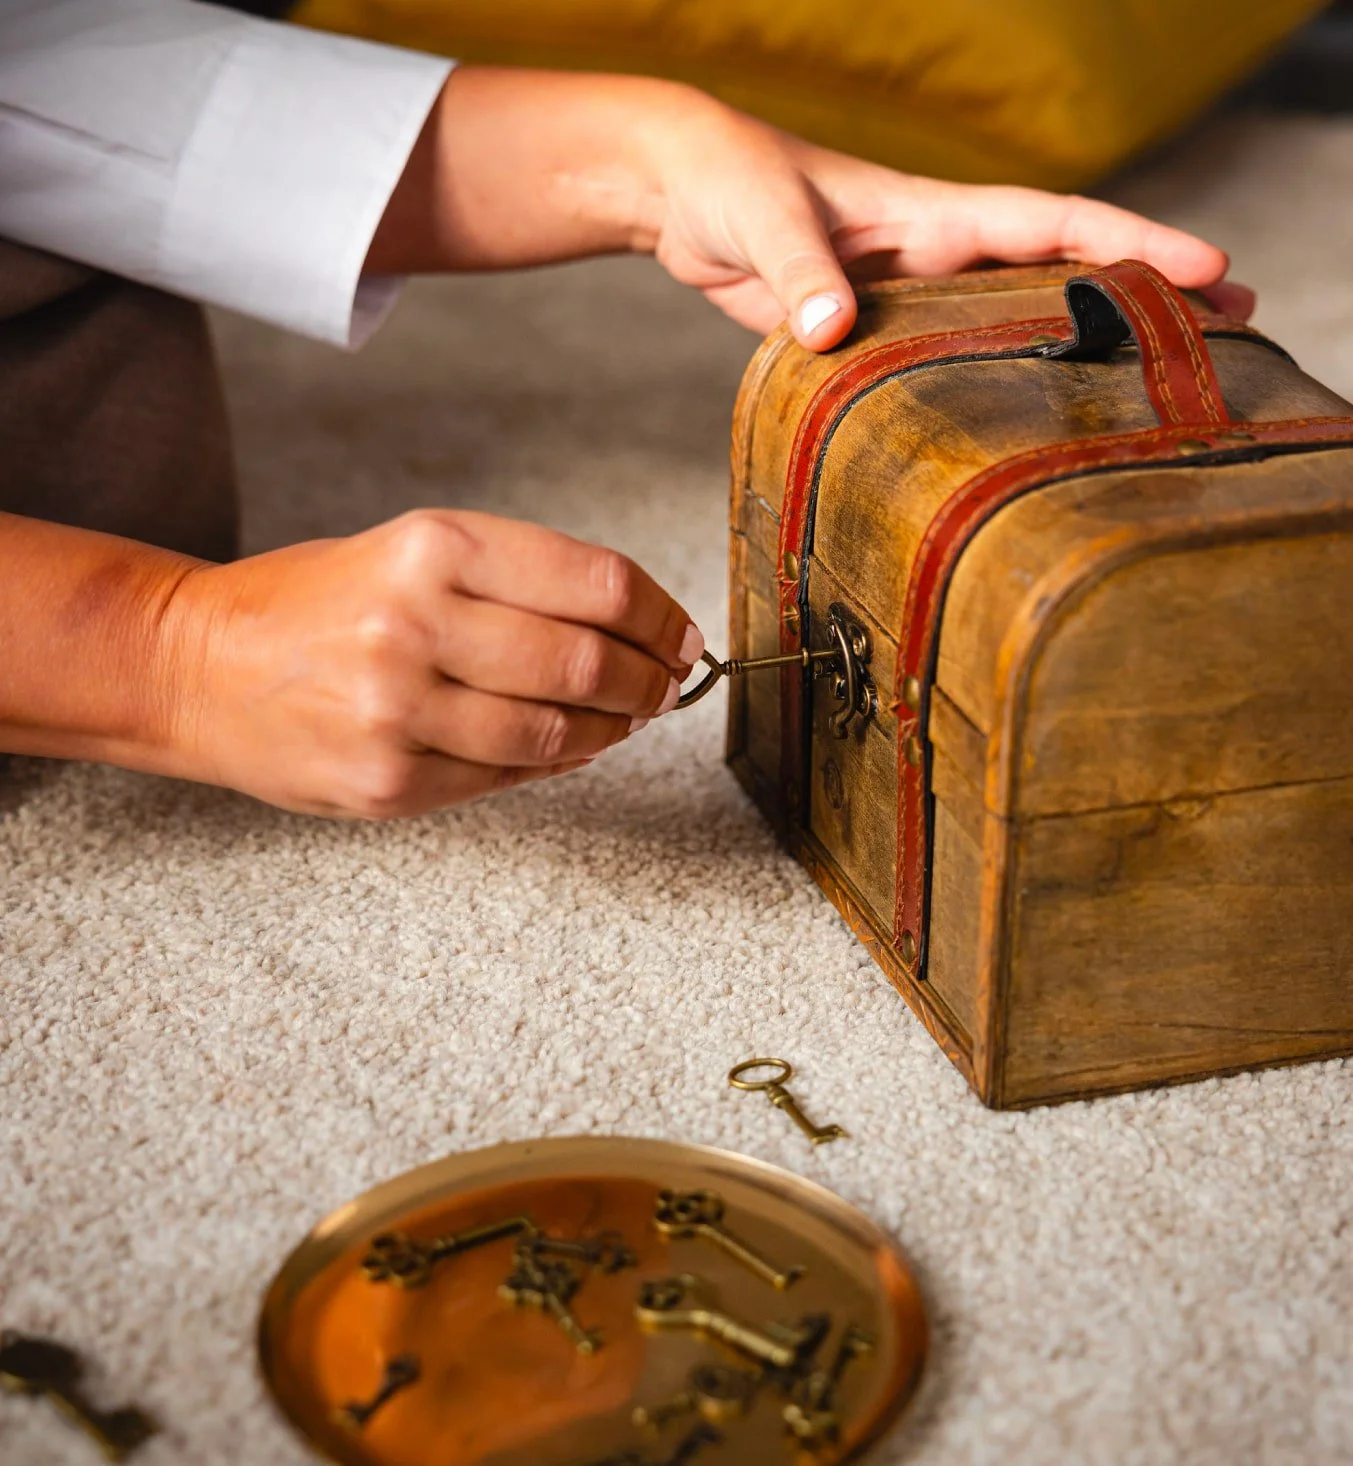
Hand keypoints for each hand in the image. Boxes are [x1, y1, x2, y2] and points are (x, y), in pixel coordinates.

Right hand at [160, 510, 701, 817]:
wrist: (199, 665)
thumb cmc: (319, 601)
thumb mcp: (413, 551)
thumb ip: (520, 583)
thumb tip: (638, 633)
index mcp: (434, 548)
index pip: (597, 583)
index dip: (661, 615)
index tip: (681, 636)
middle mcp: (418, 625)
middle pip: (587, 662)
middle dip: (648, 681)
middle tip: (665, 686)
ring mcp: (401, 712)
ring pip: (557, 732)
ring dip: (613, 730)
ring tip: (625, 720)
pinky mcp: (390, 783)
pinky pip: (509, 778)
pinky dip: (557, 764)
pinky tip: (569, 748)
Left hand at [634, 96, 1256, 346]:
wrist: (684, 193)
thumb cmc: (731, 182)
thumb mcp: (768, 220)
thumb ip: (802, 276)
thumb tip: (834, 329)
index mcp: (932, 213)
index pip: (1052, 224)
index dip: (1131, 245)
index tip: (1210, 269)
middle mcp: (938, 255)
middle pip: (1063, 275)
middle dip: (1146, 294)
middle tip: (1236, 326)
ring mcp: (913, 296)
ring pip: (1019, 320)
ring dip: (1086, 342)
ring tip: (1162, 378)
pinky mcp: (877, 333)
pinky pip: (954, 359)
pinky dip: (1000, 379)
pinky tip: (1025, 417)